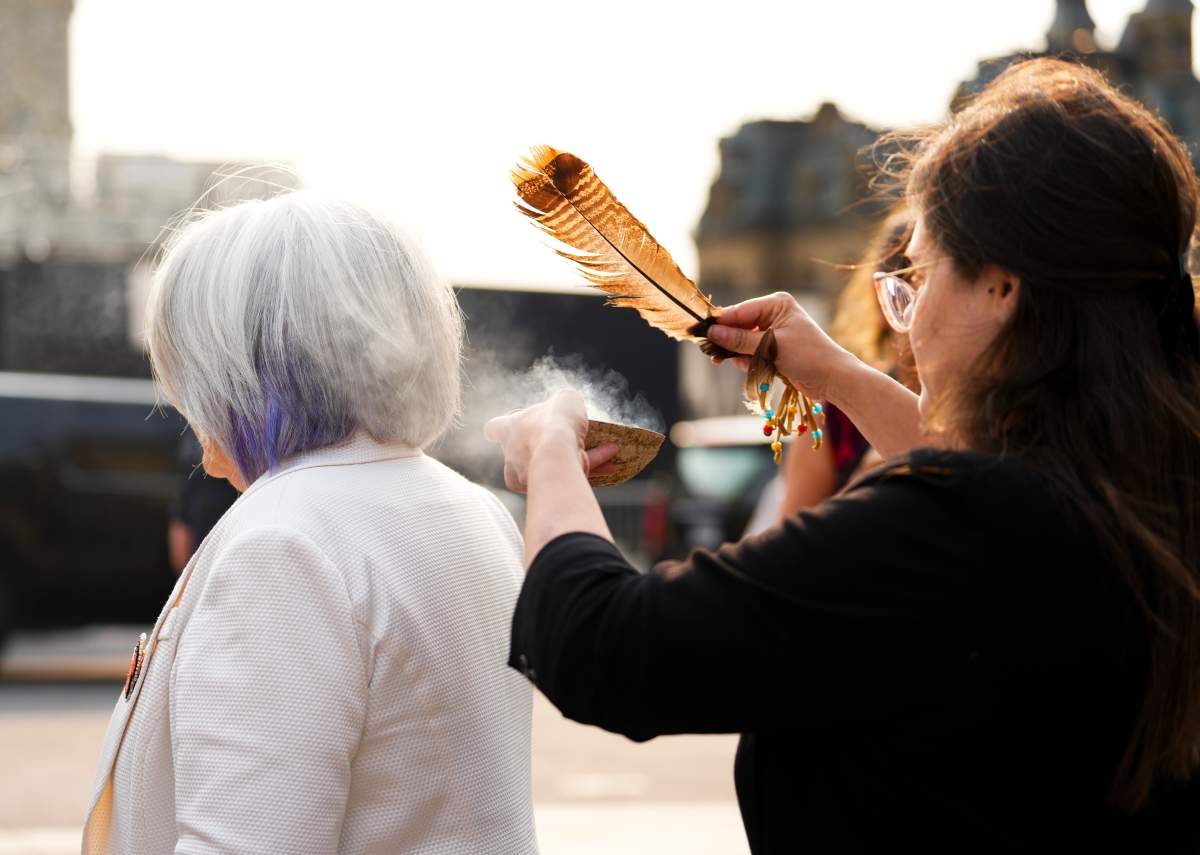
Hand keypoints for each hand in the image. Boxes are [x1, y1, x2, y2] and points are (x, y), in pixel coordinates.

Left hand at [483, 389, 617, 492]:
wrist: (558, 456)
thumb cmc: (553, 424)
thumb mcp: (565, 400)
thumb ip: (566, 402)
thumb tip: (571, 405)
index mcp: (509, 429)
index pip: (494, 428)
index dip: (503, 426)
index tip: (513, 424)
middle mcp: (514, 455)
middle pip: (527, 450)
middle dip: (550, 445)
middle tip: (572, 437)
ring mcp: (528, 476)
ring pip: (554, 466)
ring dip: (579, 457)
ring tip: (605, 449)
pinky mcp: (548, 489)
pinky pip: (569, 477)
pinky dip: (591, 469)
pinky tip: (611, 461)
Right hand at [707, 292, 855, 401]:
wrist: (833, 378)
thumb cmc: (808, 356)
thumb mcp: (771, 346)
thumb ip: (740, 339)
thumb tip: (713, 332)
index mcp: (776, 304)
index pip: (740, 311)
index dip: (719, 322)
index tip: (698, 330)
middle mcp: (774, 314)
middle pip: (739, 325)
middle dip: (728, 341)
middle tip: (712, 353)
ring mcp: (774, 332)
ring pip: (743, 341)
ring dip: (738, 354)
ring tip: (739, 364)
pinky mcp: (774, 349)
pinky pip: (751, 352)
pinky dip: (748, 360)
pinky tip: (750, 368)